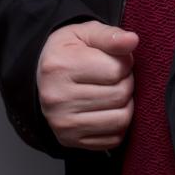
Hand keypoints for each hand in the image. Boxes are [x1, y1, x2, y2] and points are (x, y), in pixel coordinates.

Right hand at [36, 21, 138, 151]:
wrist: (42, 78)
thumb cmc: (69, 52)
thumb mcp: (85, 33)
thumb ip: (110, 36)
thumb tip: (132, 40)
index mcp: (60, 66)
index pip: (116, 69)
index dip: (125, 63)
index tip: (115, 60)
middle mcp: (57, 98)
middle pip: (120, 95)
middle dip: (126, 83)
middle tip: (115, 77)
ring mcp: (62, 123)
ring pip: (121, 119)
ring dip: (125, 104)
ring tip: (113, 92)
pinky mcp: (70, 140)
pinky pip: (114, 139)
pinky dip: (117, 124)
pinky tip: (106, 110)